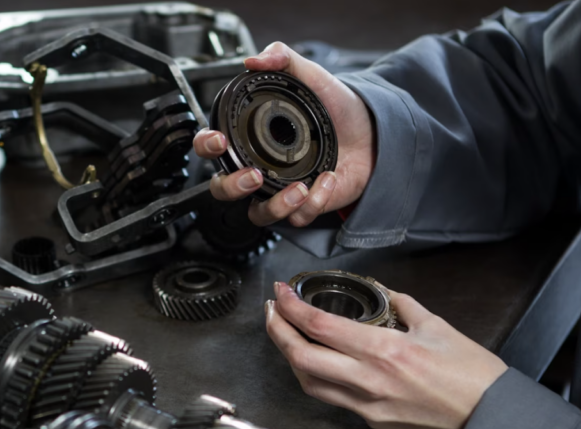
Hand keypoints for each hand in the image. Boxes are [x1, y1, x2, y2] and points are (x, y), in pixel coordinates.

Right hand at [194, 42, 376, 227]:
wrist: (373, 131)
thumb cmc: (337, 109)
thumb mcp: (311, 76)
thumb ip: (282, 58)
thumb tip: (254, 60)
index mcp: (250, 139)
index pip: (212, 147)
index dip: (207, 146)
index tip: (219, 140)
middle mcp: (259, 167)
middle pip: (223, 190)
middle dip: (233, 186)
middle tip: (254, 175)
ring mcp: (279, 190)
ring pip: (258, 214)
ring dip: (275, 206)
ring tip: (299, 189)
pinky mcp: (304, 207)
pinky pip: (297, 218)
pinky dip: (314, 202)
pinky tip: (328, 179)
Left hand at [264, 281, 507, 428]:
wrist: (492, 419)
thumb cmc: (473, 374)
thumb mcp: (437, 326)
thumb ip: (402, 305)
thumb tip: (383, 292)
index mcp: (385, 351)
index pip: (319, 326)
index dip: (292, 307)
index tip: (281, 292)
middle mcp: (369, 380)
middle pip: (301, 357)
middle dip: (277, 331)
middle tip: (271, 311)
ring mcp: (367, 405)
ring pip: (309, 383)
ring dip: (289, 357)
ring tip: (285, 334)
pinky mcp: (371, 420)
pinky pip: (331, 398)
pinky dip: (314, 377)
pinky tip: (313, 361)